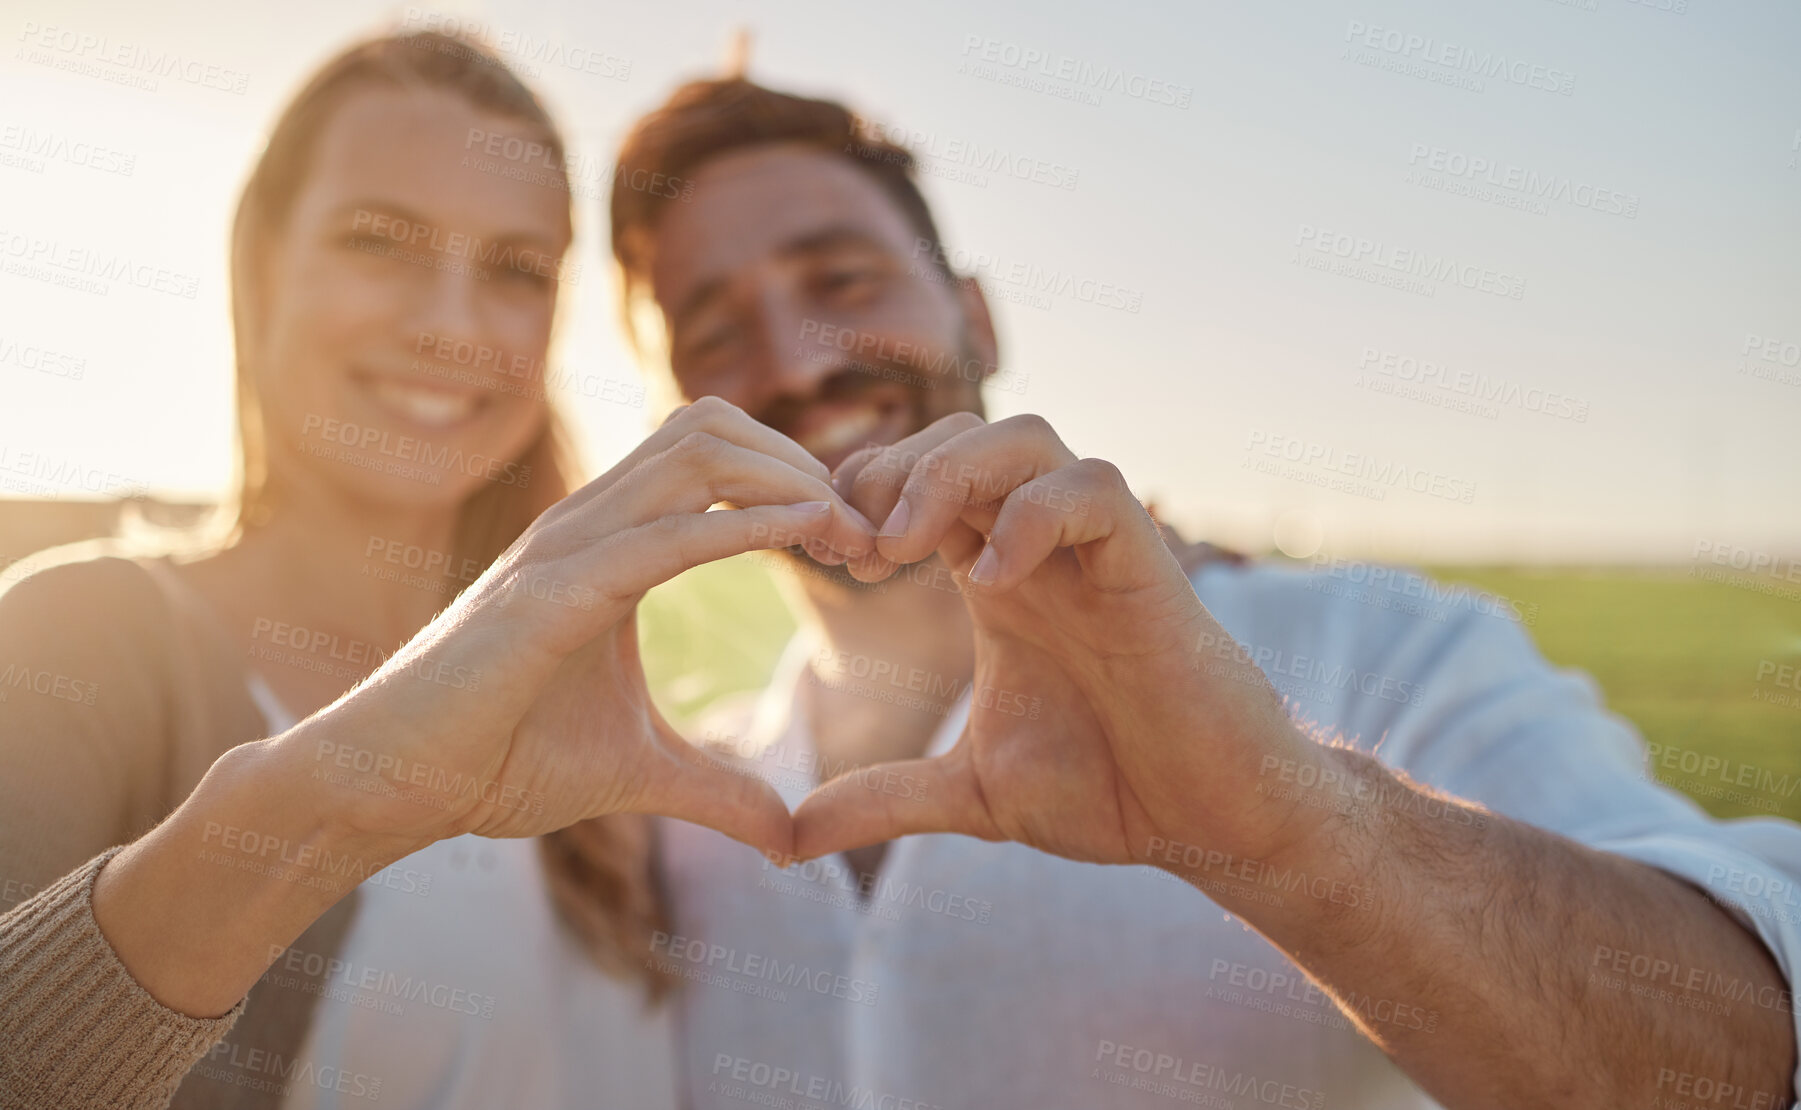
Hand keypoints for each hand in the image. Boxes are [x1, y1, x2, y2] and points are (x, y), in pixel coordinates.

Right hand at [283, 398, 872, 858]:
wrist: (393, 786)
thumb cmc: (496, 759)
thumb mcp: (638, 772)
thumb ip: (718, 790)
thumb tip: (790, 836)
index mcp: (607, 543)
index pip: (714, 458)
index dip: (795, 480)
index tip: (855, 542)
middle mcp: (586, 525)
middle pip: (713, 427)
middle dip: (803, 463)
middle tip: (864, 534)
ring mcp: (562, 550)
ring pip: (692, 454)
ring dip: (786, 480)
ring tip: (846, 533)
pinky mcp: (546, 596)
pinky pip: (660, 536)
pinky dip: (741, 526)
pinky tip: (807, 534)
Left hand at [792, 413, 1328, 871]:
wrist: (1208, 822)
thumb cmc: (1109, 791)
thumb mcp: (970, 794)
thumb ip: (883, 799)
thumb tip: (788, 840)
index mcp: (996, 578)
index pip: (917, 482)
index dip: (861, 497)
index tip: (830, 559)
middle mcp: (1042, 549)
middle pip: (959, 435)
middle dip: (891, 469)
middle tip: (856, 548)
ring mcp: (1095, 551)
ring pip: (1025, 437)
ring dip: (949, 472)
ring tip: (904, 545)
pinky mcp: (1148, 570)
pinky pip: (1093, 488)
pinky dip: (1034, 514)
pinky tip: (992, 581)